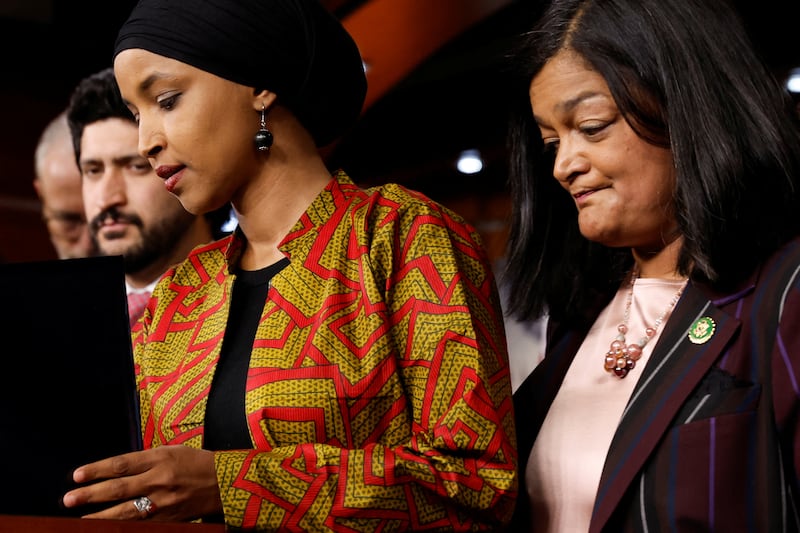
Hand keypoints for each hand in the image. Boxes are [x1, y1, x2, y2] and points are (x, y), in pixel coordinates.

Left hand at [62, 445, 221, 520]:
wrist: (225, 482)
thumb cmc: (197, 463)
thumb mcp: (172, 452)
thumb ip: (145, 461)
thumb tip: (115, 471)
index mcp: (161, 458)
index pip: (122, 464)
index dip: (97, 470)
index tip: (77, 475)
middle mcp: (161, 479)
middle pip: (119, 488)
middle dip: (91, 494)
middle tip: (69, 498)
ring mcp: (165, 502)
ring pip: (126, 511)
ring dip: (100, 516)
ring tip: (80, 518)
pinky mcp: (170, 518)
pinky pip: (142, 524)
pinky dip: (123, 526)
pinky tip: (109, 527)